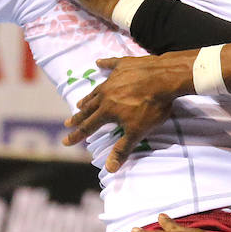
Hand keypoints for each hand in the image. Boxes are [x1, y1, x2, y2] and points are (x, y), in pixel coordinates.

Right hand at [63, 52, 195, 169]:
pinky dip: (105, 64)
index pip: (88, 126)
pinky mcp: (125, 65)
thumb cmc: (152, 107)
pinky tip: (99, 63)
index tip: (65, 141)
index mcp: (107, 110)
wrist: (165, 78)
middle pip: (89, 108)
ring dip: (88, 97)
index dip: (77, 135)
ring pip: (97, 90)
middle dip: (79, 117)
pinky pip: (111, 64)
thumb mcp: (138, 131)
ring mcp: (114, 78)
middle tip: (68, 122)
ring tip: (80, 102)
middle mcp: (106, 94)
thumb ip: (122, 148)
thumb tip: (109, 169)